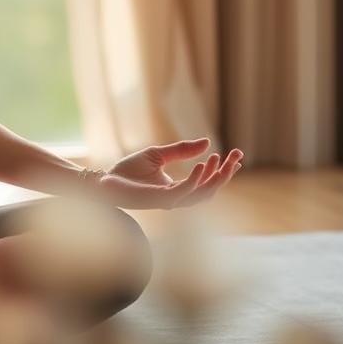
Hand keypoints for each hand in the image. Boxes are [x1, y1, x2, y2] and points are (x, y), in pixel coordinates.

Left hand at [95, 137, 243, 210]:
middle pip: (210, 189)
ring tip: (221, 159)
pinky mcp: (161, 199)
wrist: (105, 181)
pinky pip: (185, 191)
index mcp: (179, 189)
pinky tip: (203, 164)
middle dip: (225, 174)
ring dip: (215, 177)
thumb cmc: (128, 171)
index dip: (223, 170)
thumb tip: (207, 142)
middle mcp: (179, 198)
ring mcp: (171, 201)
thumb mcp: (158, 155)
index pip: (207, 181)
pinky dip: (196, 179)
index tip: (236, 155)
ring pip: (202, 194)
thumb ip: (181, 150)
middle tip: (237, 156)